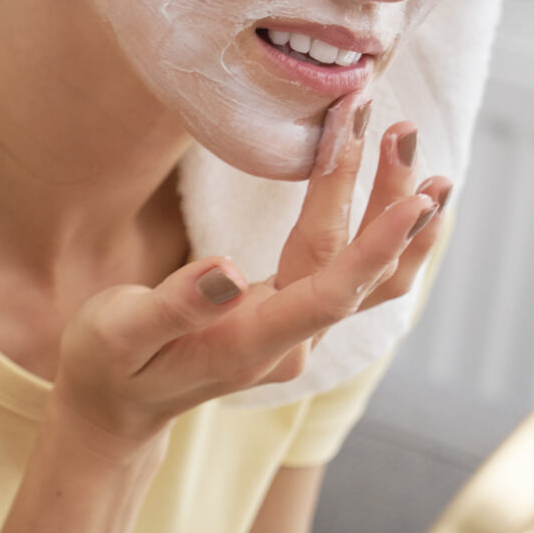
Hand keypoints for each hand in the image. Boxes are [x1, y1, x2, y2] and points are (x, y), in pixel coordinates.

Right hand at [51, 96, 447, 448]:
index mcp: (249, 346)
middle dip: (386, 198)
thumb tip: (228, 269)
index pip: (328, 294)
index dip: (373, 246)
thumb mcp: (119, 333)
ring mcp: (299, 332)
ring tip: (423, 154)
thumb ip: (173, 305)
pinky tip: (408, 194)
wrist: (119, 405)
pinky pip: (356, 274)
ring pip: (370, 276)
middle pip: (358, 271)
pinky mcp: (297, 314)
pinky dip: (386, 232)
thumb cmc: (110, 363)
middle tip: (401, 128)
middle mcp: (291, 344)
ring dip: (401, 218)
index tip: (414, 197)